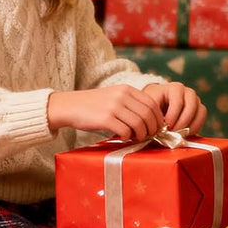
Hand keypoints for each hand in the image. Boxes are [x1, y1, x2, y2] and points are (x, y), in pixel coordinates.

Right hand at [48, 83, 165, 141]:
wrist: (69, 106)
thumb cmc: (93, 105)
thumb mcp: (114, 95)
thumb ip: (130, 102)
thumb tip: (149, 119)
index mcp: (127, 89)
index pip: (152, 103)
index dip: (158, 117)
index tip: (158, 126)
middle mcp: (122, 95)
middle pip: (148, 114)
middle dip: (152, 127)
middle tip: (150, 135)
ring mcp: (114, 106)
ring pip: (139, 123)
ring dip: (141, 134)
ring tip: (137, 138)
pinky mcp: (105, 119)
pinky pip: (125, 130)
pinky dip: (128, 136)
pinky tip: (124, 138)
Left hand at [142, 81, 206, 135]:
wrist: (158, 105)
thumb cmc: (153, 105)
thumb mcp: (150, 107)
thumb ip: (155, 115)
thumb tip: (160, 128)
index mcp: (175, 88)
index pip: (178, 101)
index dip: (173, 116)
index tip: (166, 127)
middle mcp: (188, 92)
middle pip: (192, 105)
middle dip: (182, 122)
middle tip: (173, 132)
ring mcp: (196, 100)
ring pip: (201, 111)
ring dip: (190, 126)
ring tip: (178, 135)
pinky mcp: (199, 110)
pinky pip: (202, 118)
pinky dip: (195, 128)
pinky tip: (184, 134)